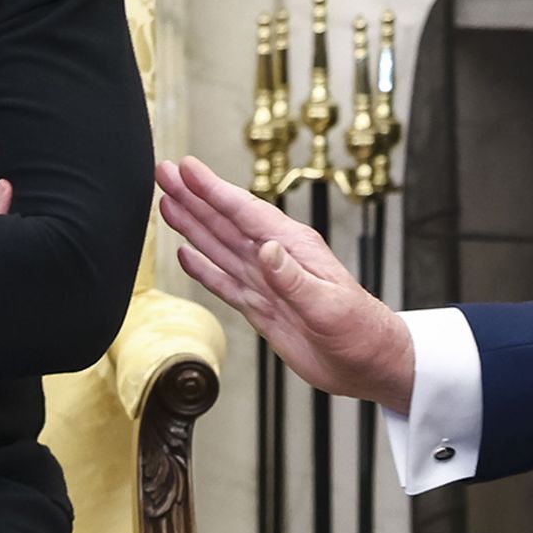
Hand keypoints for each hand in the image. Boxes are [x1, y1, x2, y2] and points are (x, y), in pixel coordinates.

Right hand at [156, 154, 414, 410]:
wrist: (367, 364)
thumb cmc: (360, 330)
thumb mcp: (329, 305)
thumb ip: (295, 279)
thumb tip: (267, 249)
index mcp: (294, 248)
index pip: (246, 212)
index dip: (213, 190)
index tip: (187, 168)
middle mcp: (276, 259)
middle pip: (226, 221)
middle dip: (194, 196)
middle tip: (164, 172)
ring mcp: (266, 282)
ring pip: (220, 246)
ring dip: (193, 224)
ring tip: (166, 202)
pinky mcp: (261, 307)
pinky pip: (225, 282)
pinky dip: (203, 267)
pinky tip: (185, 254)